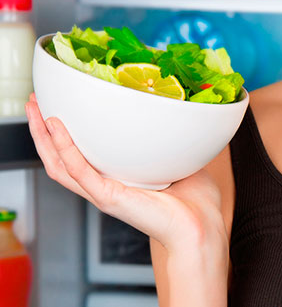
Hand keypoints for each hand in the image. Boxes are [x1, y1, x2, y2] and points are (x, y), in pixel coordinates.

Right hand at [25, 94, 227, 256]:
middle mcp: (104, 185)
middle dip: (42, 130)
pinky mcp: (108, 197)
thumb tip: (183, 109)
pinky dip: (65, 148)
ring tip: (35, 110)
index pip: (80, 154)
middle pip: (60, 158)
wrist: (200, 227)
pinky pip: (79, 170)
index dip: (64, 133)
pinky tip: (56, 128)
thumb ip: (174, 137)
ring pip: (60, 164)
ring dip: (43, 137)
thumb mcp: (179, 159)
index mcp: (117, 178)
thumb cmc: (194, 202)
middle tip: (34, 101)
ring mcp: (103, 192)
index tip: (58, 104)